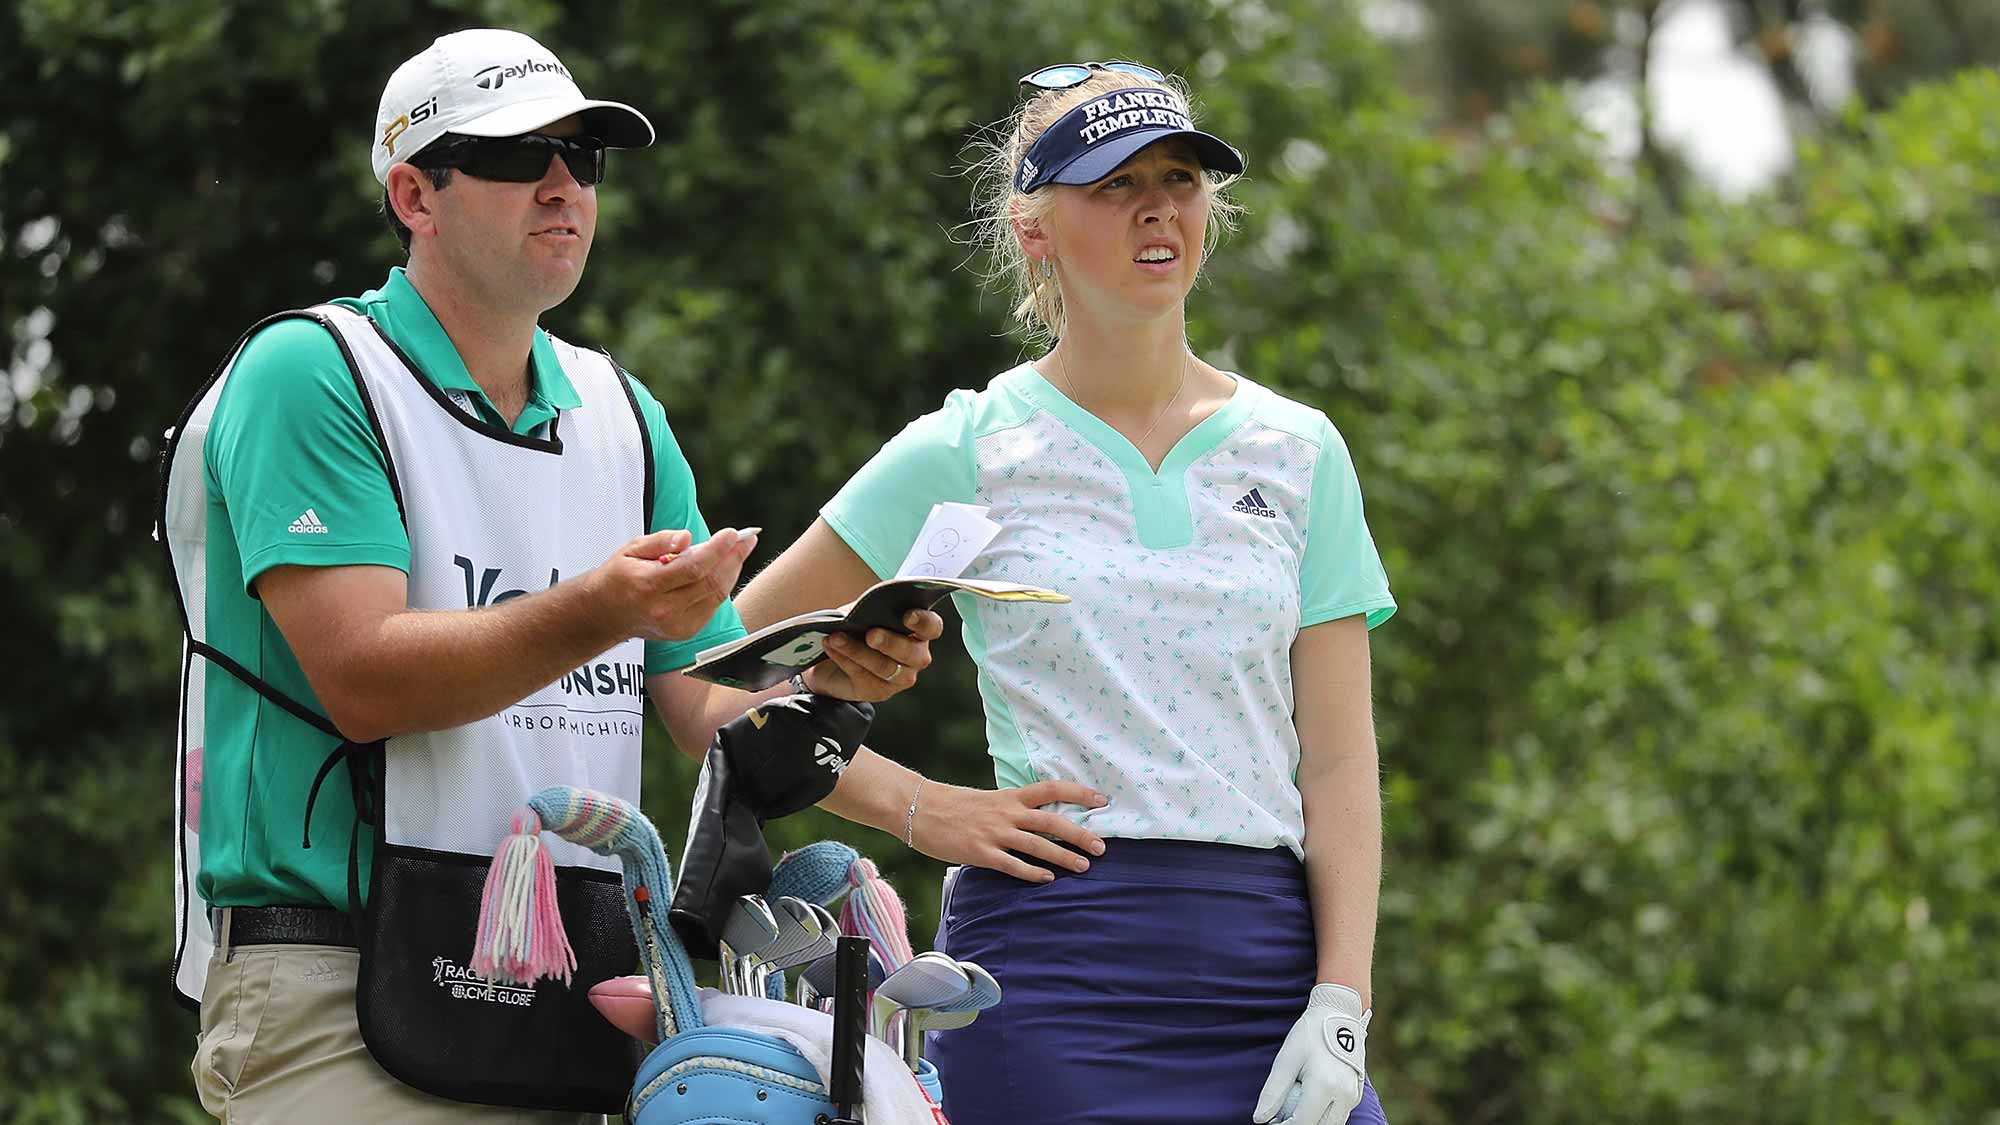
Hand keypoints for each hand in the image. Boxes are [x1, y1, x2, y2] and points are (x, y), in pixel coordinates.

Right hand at [588, 527, 756, 642]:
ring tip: (739, 550)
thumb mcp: (631, 550)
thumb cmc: (619, 577)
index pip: (693, 568)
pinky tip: (723, 569)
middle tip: (746, 539)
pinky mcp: (685, 632)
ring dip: (732, 571)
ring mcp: (677, 625)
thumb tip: (687, 538)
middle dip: (733, 558)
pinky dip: (722, 585)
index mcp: (648, 586)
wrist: (605, 614)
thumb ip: (660, 541)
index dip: (717, 550)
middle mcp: (664, 610)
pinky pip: (712, 605)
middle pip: (711, 583)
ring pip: (717, 596)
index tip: (733, 534)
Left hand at [801, 609, 942, 702]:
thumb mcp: (862, 614)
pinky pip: (863, 676)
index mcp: (918, 632)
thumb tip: (862, 610)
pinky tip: (831, 646)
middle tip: (870, 634)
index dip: (923, 622)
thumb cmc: (854, 630)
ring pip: (885, 667)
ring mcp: (900, 677)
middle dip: (890, 642)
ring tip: (836, 637)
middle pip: (912, 653)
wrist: (830, 661)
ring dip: (858, 650)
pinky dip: (844, 659)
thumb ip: (868, 610)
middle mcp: (915, 657)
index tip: (907, 615)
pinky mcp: (879, 691)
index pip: (932, 627)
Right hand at [908, 779, 1108, 882]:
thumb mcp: (988, 799)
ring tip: (1083, 866)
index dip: (1079, 792)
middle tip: (1101, 846)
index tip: (1102, 799)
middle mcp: (1007, 812)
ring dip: (1063, 857)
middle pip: (1052, 821)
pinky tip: (1048, 879)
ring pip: (1038, 845)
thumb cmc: (953, 805)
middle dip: (1080, 834)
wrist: (919, 808)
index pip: (1052, 789)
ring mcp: (995, 833)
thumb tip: (1036, 818)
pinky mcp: (981, 852)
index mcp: (1010, 796)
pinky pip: (1013, 865)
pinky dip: (1033, 873)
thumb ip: (1012, 808)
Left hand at [1253, 983, 1368, 1124]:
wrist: (1338, 1015)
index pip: (1302, 1123)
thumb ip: (1273, 1092)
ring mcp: (1353, 1096)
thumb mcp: (1286, 1059)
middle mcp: (1344, 1095)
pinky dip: (1322, 1115)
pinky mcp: (1356, 1095)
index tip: (1269, 1122)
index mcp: (1325, 1085)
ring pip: (1331, 1124)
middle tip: (1279, 1117)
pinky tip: (1307, 1102)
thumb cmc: (1309, 1034)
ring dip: (1312, 1122)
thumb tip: (1260, 1119)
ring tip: (1292, 1108)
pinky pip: (1338, 1115)